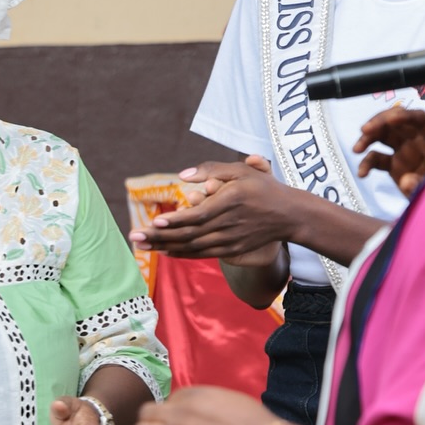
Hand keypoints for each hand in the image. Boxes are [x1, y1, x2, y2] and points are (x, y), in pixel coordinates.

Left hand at [127, 156, 301, 262]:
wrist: (289, 216)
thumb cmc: (263, 188)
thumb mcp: (241, 170)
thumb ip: (212, 170)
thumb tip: (183, 175)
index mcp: (229, 203)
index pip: (197, 215)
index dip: (175, 221)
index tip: (155, 221)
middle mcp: (227, 225)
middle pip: (189, 235)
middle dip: (159, 237)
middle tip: (134, 237)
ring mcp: (229, 241)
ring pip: (192, 247)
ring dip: (165, 247)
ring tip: (141, 246)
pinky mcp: (231, 250)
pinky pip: (202, 254)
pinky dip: (182, 254)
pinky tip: (165, 252)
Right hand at [353, 108, 424, 196]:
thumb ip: (423, 183)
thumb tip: (406, 181)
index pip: (419, 119)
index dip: (405, 115)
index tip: (390, 119)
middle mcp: (417, 140)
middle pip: (396, 122)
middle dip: (379, 123)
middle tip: (365, 130)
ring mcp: (404, 151)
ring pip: (383, 136)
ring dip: (368, 139)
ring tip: (356, 149)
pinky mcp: (394, 165)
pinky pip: (377, 159)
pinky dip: (367, 164)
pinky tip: (362, 174)